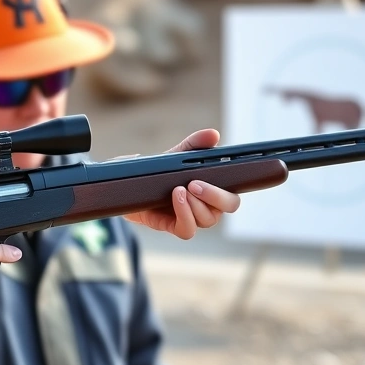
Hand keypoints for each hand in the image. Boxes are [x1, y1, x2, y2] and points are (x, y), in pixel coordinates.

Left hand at [124, 129, 240, 239]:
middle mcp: (206, 204)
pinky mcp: (173, 226)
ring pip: (208, 219)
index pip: (234, 191)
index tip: (222, 171)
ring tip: (179, 189)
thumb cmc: (157, 172)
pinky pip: (187, 230)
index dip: (236, 184)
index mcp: (213, 188)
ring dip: (196, 204)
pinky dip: (185, 215)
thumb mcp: (175, 155)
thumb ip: (194, 144)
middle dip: (216, 195)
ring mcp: (191, 217)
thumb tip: (213, 135)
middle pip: (229, 206)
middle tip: (195, 183)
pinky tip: (175, 198)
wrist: (128, 186)